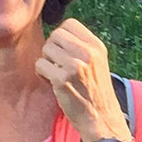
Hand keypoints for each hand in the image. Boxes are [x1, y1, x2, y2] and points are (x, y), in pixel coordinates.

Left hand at [35, 19, 130, 141]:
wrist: (101, 118)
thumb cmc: (95, 91)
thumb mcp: (97, 62)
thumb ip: (82, 46)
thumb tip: (57, 33)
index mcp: (97, 46)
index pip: (70, 24)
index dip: (62, 36)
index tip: (64, 52)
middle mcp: (88, 53)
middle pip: (56, 35)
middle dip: (52, 49)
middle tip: (58, 64)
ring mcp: (75, 66)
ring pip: (46, 49)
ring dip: (47, 62)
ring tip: (57, 75)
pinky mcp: (62, 79)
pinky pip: (40, 65)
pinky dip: (42, 74)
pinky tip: (53, 83)